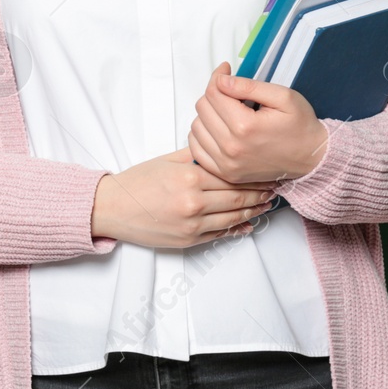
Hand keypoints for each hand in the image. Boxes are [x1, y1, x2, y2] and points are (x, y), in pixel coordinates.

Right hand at [89, 146, 279, 248]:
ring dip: (254, 211)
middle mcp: (194, 201)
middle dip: (259, 192)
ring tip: (267, 204)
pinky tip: (249, 223)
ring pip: (233, 217)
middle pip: (237, 197)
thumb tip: (216, 149)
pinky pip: (220, 234)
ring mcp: (192, 223)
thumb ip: (194, 155)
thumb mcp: (165, 160)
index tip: (265, 171)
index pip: (230, 175)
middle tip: (274, 187)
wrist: (113, 208)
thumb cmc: (136, 182)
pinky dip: (238, 229)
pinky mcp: (189, 239)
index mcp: (189, 177)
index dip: (252, 174)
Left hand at [187, 61, 328, 184]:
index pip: (213, 93)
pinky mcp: (225, 173)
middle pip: (202, 108)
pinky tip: (217, 129)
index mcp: (245, 126)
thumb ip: (249, 86)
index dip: (218, 77)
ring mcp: (226, 164)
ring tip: (227, 112)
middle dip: (214, 94)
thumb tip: (221, 80)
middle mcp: (231, 148)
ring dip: (207, 115)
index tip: (226, 71)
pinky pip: (197, 149)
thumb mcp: (283, 97)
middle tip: (230, 92)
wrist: (312, 159)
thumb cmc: (300, 127)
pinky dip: (202, 136)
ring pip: (196, 127)